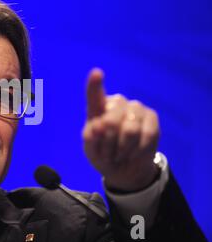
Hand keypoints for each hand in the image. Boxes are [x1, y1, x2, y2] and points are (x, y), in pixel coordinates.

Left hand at [82, 68, 159, 191]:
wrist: (124, 168)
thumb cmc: (103, 154)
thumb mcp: (91, 149)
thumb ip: (91, 137)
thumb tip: (98, 125)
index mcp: (97, 108)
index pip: (94, 94)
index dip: (95, 84)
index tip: (96, 73)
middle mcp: (116, 103)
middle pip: (111, 121)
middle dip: (108, 143)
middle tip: (107, 153)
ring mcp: (135, 107)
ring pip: (130, 130)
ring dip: (122, 148)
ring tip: (119, 153)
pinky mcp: (151, 116)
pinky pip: (146, 135)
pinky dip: (137, 150)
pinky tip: (133, 153)